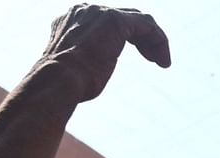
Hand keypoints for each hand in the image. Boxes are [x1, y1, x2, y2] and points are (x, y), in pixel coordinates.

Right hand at [40, 4, 170, 101]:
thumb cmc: (63, 87)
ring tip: (162, 62)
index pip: (106, 21)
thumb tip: (87, 77)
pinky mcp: (115, 21)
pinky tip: (163, 61)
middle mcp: (84, 10)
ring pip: (137, 20)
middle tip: (154, 59)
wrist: (56, 83)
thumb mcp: (73, 71)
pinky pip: (146, 24)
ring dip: (153, 41)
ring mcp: (99, 13)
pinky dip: (158, 40)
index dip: (126, 38)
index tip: (138, 57)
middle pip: (124, 17)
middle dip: (142, 38)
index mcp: (71, 19)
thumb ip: (84, 62)